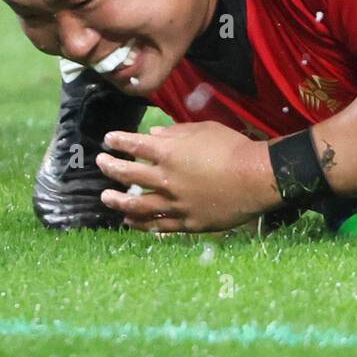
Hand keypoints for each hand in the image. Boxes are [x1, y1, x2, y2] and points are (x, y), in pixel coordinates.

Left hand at [97, 123, 279, 233]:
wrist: (256, 177)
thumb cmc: (233, 148)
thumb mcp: (204, 130)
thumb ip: (176, 133)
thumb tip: (153, 134)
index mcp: (170, 153)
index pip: (135, 145)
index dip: (119, 141)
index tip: (108, 140)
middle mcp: (167, 179)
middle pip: (129, 174)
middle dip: (111, 167)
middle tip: (101, 164)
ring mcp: (175, 203)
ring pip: (137, 205)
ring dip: (118, 201)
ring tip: (106, 198)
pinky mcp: (187, 222)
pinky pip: (158, 225)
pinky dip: (141, 224)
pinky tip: (130, 221)